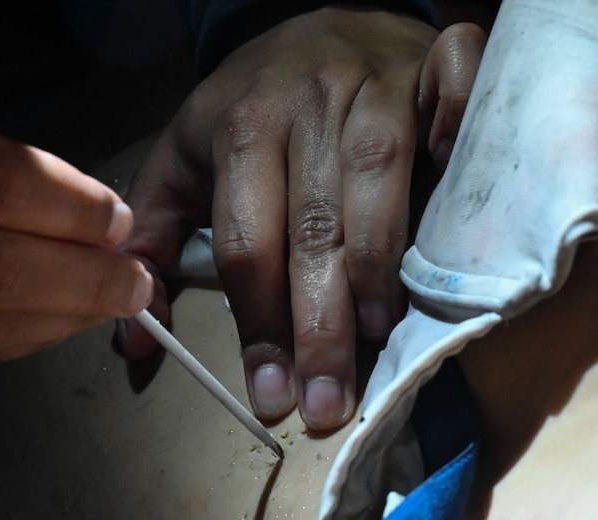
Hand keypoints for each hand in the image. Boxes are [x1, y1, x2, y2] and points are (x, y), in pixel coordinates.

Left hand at [117, 9, 484, 429]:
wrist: (318, 21)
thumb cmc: (251, 106)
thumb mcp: (183, 161)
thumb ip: (155, 241)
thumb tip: (135, 343)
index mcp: (240, 126)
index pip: (249, 242)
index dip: (260, 324)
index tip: (272, 395)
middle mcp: (309, 101)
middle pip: (316, 226)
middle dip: (322, 327)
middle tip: (329, 403)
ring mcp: (378, 79)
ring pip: (384, 181)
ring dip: (382, 266)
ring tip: (381, 339)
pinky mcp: (436, 63)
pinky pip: (459, 100)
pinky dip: (462, 146)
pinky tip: (458, 215)